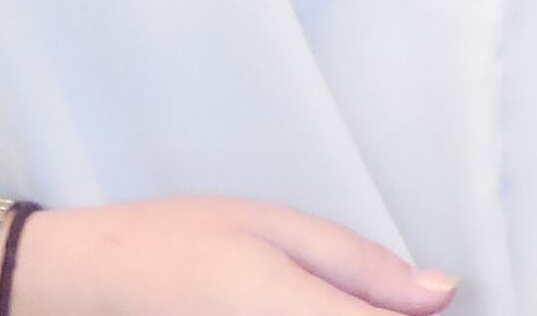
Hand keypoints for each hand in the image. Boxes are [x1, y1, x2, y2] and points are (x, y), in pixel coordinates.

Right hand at [0, 194, 456, 315]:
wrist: (94, 277)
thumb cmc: (181, 237)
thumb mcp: (276, 228)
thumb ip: (361, 267)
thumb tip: (442, 293)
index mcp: (289, 311)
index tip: (436, 301)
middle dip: (387, 314)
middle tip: (400, 296)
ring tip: (349, 293)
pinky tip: (318, 304)